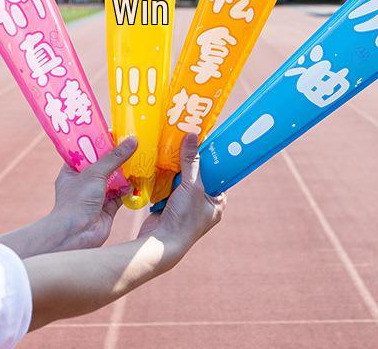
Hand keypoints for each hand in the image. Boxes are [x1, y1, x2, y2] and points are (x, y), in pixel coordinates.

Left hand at [48, 136, 137, 250]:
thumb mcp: (95, 172)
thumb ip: (115, 157)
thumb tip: (132, 140)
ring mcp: (96, 196)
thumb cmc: (77, 201)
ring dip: (125, 172)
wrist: (76, 235)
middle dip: (117, 157)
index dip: (99, 142)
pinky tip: (139, 180)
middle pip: (103, 165)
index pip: (86, 152)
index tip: (115, 133)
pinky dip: (129, 188)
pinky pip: (121, 194)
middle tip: (132, 144)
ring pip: (114, 180)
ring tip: (140, 158)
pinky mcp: (108, 208)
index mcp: (72, 171)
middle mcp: (83, 183)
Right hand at [138, 134, 224, 266]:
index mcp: (216, 202)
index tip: (204, 142)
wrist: (160, 243)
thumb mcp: (192, 185)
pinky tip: (161, 163)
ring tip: (172, 148)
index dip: (211, 159)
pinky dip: (165, 177)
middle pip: (198, 175)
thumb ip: (191, 161)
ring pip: (182, 179)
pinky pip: (169, 185)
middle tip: (185, 141)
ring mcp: (186, 205)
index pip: (218, 175)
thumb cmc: (184, 218)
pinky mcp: (170, 205)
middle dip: (190, 162)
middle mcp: (203, 204)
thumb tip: (192, 136)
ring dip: (176, 168)